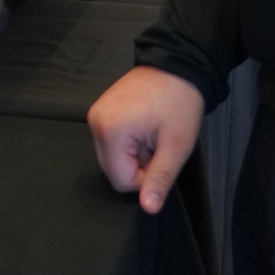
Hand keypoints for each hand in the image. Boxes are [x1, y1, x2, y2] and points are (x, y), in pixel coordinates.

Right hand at [87, 65, 205, 214]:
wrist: (176, 65)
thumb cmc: (179, 105)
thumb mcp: (176, 146)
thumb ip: (159, 179)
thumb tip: (148, 209)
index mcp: (110, 132)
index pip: (120, 181)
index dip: (145, 177)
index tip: (161, 156)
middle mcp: (95, 123)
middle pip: (112, 169)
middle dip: (137, 164)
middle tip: (157, 143)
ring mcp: (95, 114)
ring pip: (111, 156)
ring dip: (133, 154)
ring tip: (150, 133)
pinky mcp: (100, 109)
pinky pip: (110, 140)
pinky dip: (127, 141)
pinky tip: (143, 126)